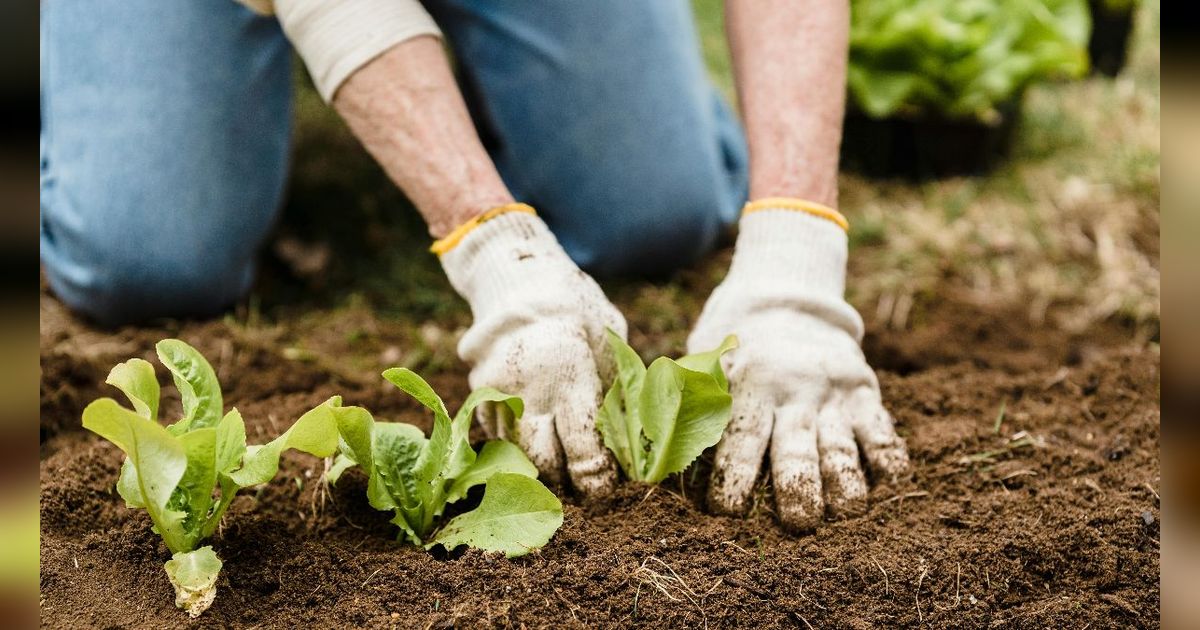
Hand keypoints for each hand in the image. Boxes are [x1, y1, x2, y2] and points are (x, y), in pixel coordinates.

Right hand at [439, 209, 622, 495]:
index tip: (605, 490)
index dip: (595, 478)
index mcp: (569, 376)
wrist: (520, 280)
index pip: (582, 448)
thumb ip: (613, 391)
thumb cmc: (578, 312)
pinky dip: (516, 445)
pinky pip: (497, 435)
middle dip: (563, 481)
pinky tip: (535, 440)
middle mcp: (529, 389)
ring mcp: (497, 392)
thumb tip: (627, 442)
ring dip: (537, 467)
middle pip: (542, 461)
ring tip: (559, 471)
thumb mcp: (609, 344)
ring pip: (515, 453)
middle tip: (581, 488)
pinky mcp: (478, 393)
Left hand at [688, 208, 907, 529]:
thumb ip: (680, 407)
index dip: (732, 475)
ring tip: (845, 511)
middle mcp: (791, 390)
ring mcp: (831, 392)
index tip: (725, 511)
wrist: (787, 300)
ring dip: (844, 482)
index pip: (738, 436)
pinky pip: (882, 428)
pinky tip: (888, 481)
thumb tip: (646, 461)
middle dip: (796, 487)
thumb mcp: (702, 365)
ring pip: (841, 444)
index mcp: (745, 385)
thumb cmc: (733, 351)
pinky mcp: (864, 392)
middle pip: (795, 447)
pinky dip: (887, 455)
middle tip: (798, 523)